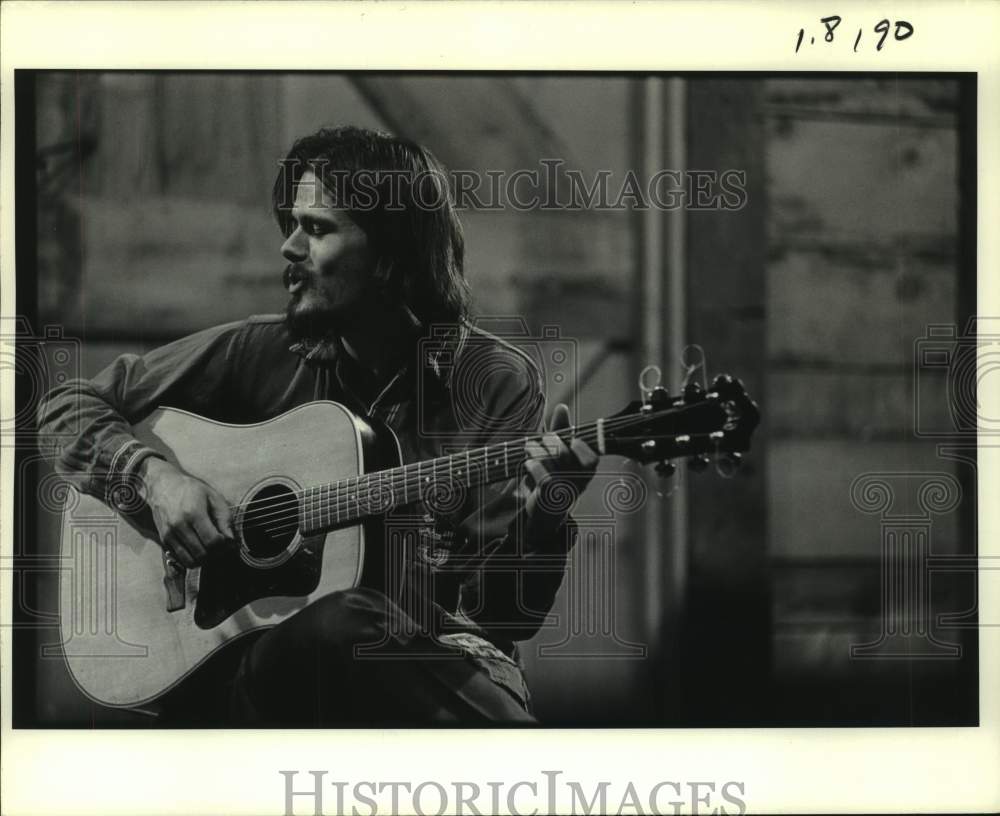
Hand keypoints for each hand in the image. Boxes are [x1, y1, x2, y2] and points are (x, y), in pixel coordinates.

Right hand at [139, 458, 234, 567]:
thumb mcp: (213, 497)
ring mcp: (169, 535)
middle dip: (216, 554)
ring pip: (190, 561)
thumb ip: (224, 518)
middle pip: (202, 554)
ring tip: (210, 549)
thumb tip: (231, 540)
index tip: (228, 540)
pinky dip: (192, 558)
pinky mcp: (164, 540)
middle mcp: (179, 526)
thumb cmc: (191, 490)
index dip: (224, 545)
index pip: (212, 541)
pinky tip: (199, 548)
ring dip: (204, 560)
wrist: (164, 485)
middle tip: (221, 546)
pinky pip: (181, 559)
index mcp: (193, 513)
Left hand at [522, 403, 598, 532]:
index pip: (592, 458)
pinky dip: (532, 464)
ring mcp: (565, 491)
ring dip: (536, 450)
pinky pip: (541, 476)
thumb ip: (562, 430)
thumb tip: (562, 407)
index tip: (572, 439)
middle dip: (550, 441)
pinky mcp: (549, 498)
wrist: (545, 509)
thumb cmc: (555, 475)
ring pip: (550, 462)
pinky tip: (528, 463)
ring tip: (529, 448)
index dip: (582, 447)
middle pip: (564, 454)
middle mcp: (579, 482)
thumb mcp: (560, 452)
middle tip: (542, 439)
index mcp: (586, 469)